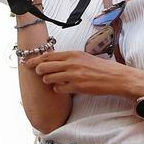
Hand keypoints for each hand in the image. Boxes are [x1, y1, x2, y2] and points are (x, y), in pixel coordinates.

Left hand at [28, 50, 143, 98]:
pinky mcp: (77, 86)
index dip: (35, 60)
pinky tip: (63, 88)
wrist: (116, 77)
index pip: (48, 55)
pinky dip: (57, 89)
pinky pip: (58, 89)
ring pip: (49, 78)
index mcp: (73, 54)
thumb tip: (52, 60)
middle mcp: (72, 63)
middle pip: (44, 66)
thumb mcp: (84, 58)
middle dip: (39, 71)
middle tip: (40, 74)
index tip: (26, 63)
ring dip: (48, 81)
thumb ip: (68, 58)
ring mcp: (74, 75)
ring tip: (54, 81)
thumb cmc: (100, 68)